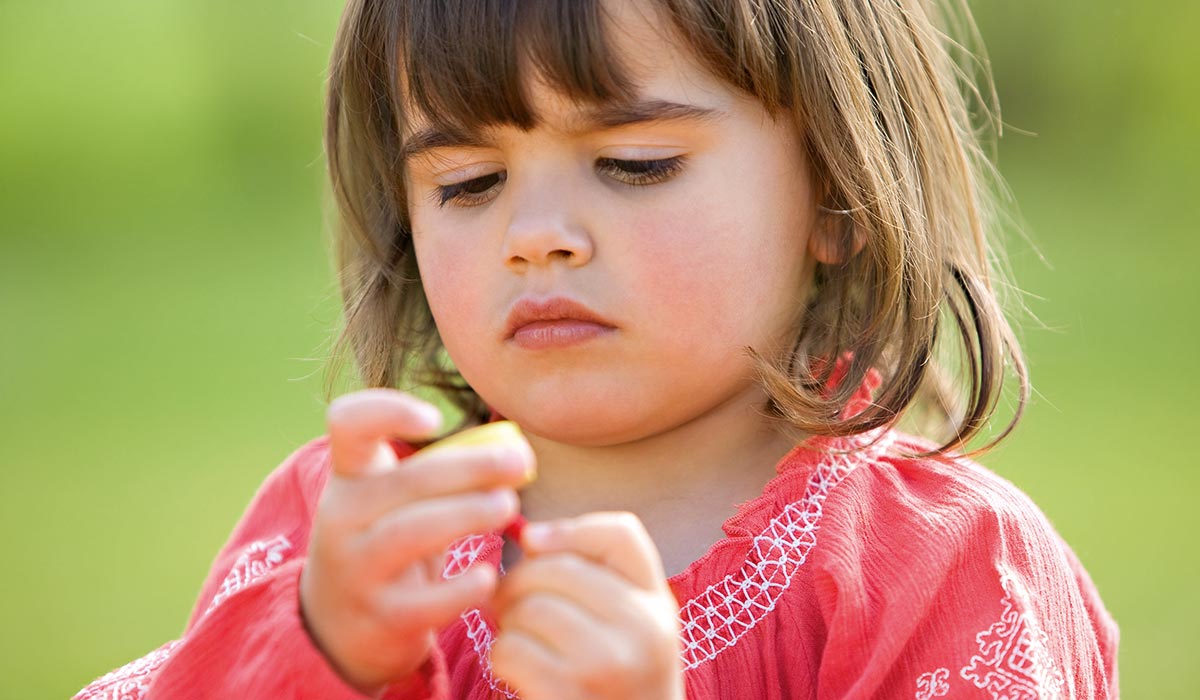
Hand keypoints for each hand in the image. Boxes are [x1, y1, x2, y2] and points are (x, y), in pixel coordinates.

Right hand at [299, 389, 534, 693]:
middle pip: (405, 482)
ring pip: (410, 533)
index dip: (388, 411)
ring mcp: (357, 570)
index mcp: (351, 477)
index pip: (349, 424)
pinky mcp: (379, 619)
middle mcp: (343, 519)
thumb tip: (516, 452)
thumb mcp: (396, 500)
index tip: (436, 419)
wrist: (339, 626)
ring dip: (467, 514)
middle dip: (471, 468)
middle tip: (519, 464)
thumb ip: (443, 472)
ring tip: (509, 506)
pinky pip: (423, 603)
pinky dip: (460, 589)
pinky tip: (489, 577)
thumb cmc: (388, 540)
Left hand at [489, 512, 685, 699]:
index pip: (621, 534)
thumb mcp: (630, 626)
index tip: (532, 541)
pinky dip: (502, 656)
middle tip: (509, 603)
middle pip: (559, 568)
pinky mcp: (569, 695)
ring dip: (509, 622)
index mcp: (658, 604)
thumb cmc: (614, 681)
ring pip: (529, 607)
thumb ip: (595, 576)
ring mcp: (608, 663)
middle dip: (519, 581)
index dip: (568, 528)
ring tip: (520, 638)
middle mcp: (643, 629)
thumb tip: (528, 536)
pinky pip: (511, 649)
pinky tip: (519, 670)